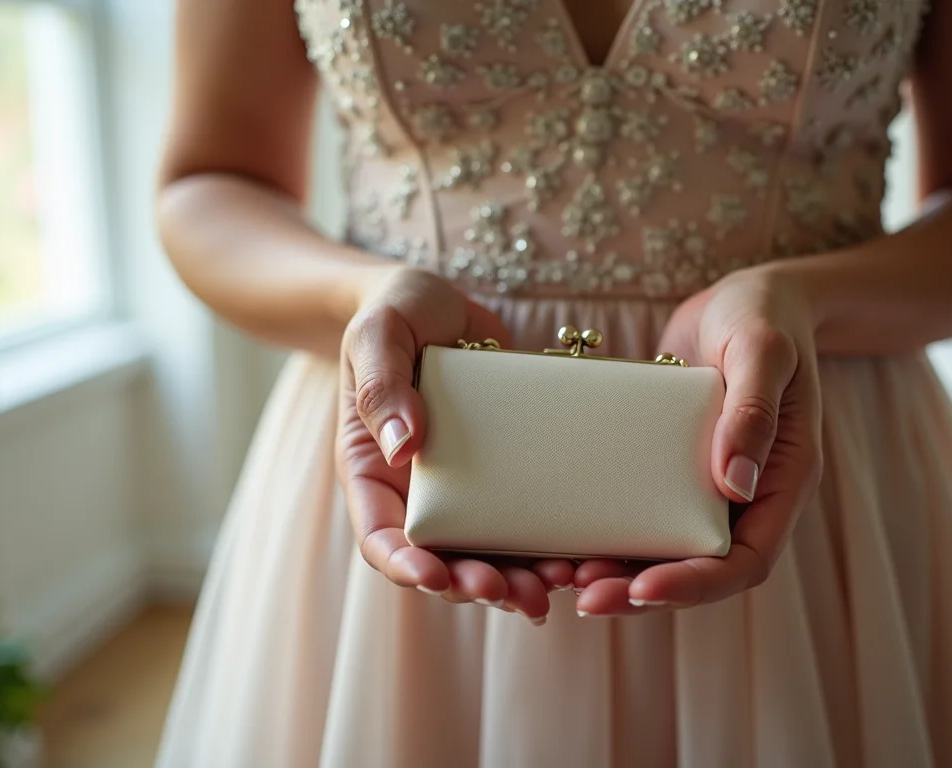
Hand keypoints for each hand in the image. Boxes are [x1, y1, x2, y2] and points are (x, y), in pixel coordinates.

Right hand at [336, 267, 573, 622]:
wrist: (441, 300)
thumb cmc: (395, 311)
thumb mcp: (378, 334)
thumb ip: (382, 385)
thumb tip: (403, 445)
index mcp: (372, 471)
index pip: (381, 538)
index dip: (406, 566)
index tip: (436, 579)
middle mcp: (416, 491)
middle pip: (441, 560)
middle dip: (476, 585)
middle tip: (517, 594)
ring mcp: (463, 486)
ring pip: (486, 552)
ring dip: (518, 578)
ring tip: (556, 586)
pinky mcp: (506, 473)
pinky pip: (524, 519)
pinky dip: (547, 543)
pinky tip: (579, 556)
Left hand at [572, 264, 823, 614]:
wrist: (741, 295)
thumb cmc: (764, 316)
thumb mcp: (762, 351)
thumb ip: (752, 413)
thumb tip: (734, 486)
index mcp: (783, 482)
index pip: (747, 560)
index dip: (698, 584)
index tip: (646, 589)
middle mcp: (746, 496)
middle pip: (699, 569)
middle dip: (643, 590)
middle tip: (587, 596)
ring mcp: (706, 485)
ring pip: (665, 550)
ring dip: (618, 571)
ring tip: (567, 578)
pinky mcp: (669, 468)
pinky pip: (640, 512)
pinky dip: (606, 529)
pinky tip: (564, 537)